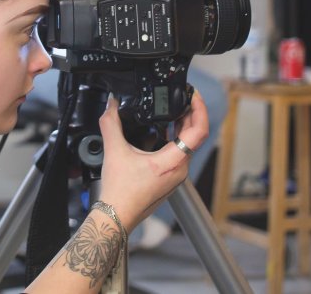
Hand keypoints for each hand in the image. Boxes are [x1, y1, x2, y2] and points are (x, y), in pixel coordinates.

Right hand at [97, 90, 208, 232]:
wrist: (117, 215)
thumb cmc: (120, 191)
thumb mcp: (114, 150)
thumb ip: (111, 123)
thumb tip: (111, 104)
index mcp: (173, 161)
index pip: (199, 131)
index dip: (200, 109)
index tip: (193, 95)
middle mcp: (180, 169)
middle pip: (195, 136)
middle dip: (191, 113)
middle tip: (183, 95)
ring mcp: (176, 175)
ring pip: (187, 145)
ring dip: (183, 125)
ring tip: (174, 108)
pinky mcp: (169, 178)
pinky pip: (179, 153)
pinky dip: (175, 137)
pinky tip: (161, 130)